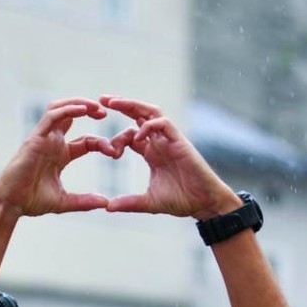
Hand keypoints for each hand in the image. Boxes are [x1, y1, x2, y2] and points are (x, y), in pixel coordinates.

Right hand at [0, 98, 116, 215]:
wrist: (9, 203)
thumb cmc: (30, 201)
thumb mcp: (64, 201)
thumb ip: (84, 201)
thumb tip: (106, 203)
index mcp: (60, 154)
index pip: (87, 141)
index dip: (102, 143)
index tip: (115, 152)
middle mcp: (52, 142)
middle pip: (73, 115)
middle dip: (92, 110)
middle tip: (107, 113)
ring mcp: (43, 138)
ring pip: (62, 109)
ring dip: (80, 103)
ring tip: (96, 107)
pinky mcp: (35, 137)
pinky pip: (52, 116)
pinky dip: (67, 109)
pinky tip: (82, 110)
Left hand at [99, 95, 240, 218]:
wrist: (204, 204)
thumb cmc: (181, 200)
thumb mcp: (148, 202)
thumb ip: (128, 202)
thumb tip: (107, 207)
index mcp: (151, 152)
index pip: (131, 134)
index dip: (116, 139)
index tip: (107, 151)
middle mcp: (160, 142)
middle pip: (140, 114)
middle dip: (121, 105)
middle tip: (102, 99)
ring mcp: (170, 140)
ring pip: (151, 112)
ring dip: (132, 105)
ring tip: (114, 103)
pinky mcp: (180, 141)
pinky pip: (164, 123)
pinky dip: (149, 126)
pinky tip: (136, 138)